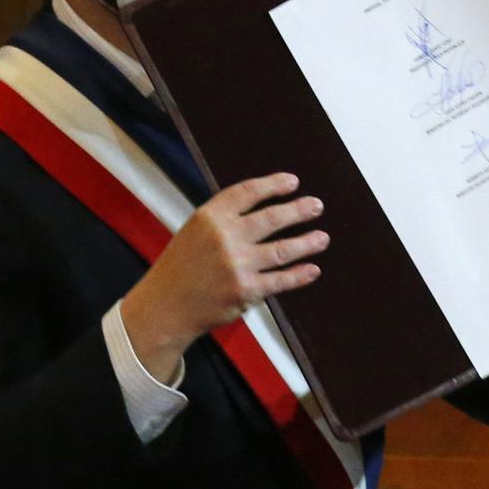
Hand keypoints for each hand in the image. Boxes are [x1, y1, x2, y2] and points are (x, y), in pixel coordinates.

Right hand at [117, 173, 325, 380]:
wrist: (165, 306)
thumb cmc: (181, 268)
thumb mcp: (194, 232)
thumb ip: (224, 219)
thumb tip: (265, 206)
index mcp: (210, 217)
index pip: (248, 192)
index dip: (274, 185)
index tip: (293, 182)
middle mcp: (225, 237)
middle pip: (272, 218)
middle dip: (298, 210)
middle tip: (316, 205)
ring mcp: (237, 265)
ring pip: (282, 250)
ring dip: (307, 242)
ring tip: (323, 237)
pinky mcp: (246, 291)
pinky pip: (280, 280)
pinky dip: (299, 275)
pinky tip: (312, 270)